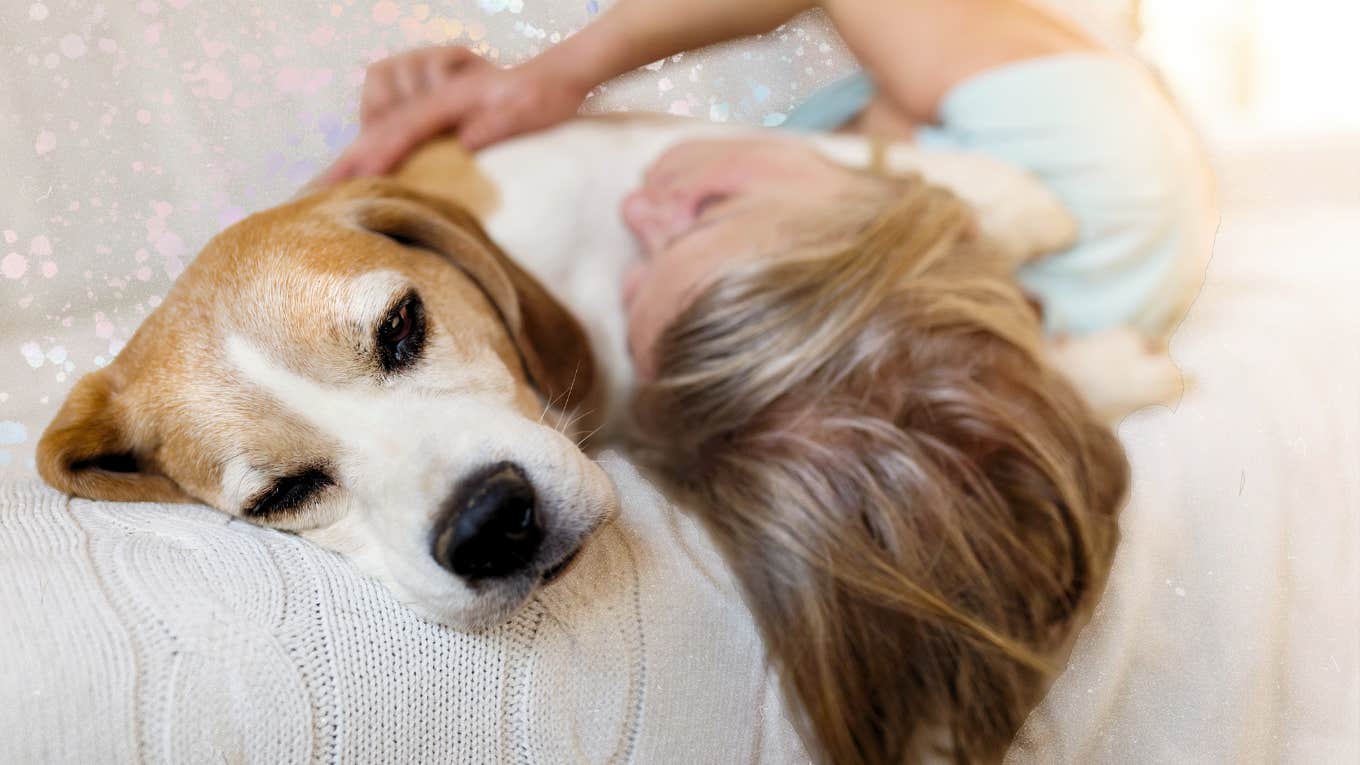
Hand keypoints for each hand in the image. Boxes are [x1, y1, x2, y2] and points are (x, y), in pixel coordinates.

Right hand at [321, 47, 589, 182]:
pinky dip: (372, 149)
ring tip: (326, 187)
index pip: (407, 127)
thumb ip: (496, 123)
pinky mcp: (435, 112)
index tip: (360, 178)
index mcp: (453, 97)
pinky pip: (394, 131)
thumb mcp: (528, 109)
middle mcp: (434, 96)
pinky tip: (361, 172)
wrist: (554, 76)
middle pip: (381, 127)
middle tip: (317, 190)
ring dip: (352, 154)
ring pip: (379, 127)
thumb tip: (463, 145)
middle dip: (348, 158)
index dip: (381, 153)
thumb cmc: (543, 97)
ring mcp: (432, 102)